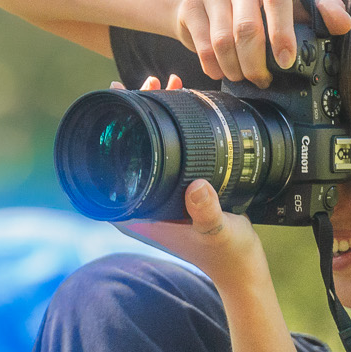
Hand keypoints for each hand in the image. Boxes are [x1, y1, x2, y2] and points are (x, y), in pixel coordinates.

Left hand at [111, 75, 267, 287]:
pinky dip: (174, 127)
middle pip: (126, 150)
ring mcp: (157, 196)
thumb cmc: (226, 254)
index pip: (107, 167)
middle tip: (149, 83)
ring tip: (167, 85)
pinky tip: (183, 104)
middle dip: (136, 112)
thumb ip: (206, 212)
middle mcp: (141, 203)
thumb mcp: (217, 231)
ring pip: (147, 148)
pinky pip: (166, 152)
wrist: (243, 268)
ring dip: (155, 115)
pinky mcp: (176, 190)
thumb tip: (198, 189)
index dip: (110, 131)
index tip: (120, 98)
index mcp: (137, 214)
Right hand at [173, 0, 350, 87]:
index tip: (286, 60)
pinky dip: (215, 67)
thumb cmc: (263, 7)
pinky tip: (223, 72)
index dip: (282, 34)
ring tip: (244, 78)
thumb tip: (344, 23)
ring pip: (223, 40)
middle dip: (256, 62)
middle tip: (263, 80)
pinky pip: (204, 45)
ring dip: (236, 68)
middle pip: (247, 26)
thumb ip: (320, 14)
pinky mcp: (191, 4)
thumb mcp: (294, 8)